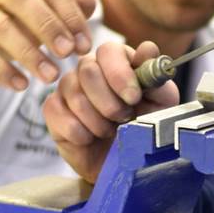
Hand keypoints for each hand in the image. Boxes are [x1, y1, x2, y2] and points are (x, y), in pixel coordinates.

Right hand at [0, 0, 96, 89]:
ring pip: (1, 27)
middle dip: (50, 27)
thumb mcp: (29, 10)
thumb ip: (60, 6)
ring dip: (30, 54)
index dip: (71, 16)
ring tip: (51, 76)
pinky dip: (2, 70)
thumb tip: (92, 3)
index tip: (85, 45)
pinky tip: (21, 85)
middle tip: (69, 54)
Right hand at [43, 40, 178, 181]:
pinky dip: (79, 132)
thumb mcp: (160, 105)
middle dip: (109, 102)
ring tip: (109, 131)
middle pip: (88, 70)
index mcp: (118, 61)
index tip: (133, 98)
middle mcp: (90, 69)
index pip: (109, 50)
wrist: (124, 164)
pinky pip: (58, 113)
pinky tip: (90, 138)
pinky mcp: (53, 110)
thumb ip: (155, 77)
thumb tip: (148, 48)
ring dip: (97, 120)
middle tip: (122, 118)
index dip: (119, 73)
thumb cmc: (145, 129)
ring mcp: (69, 88)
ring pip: (74, 93)